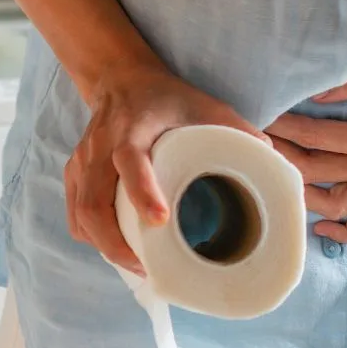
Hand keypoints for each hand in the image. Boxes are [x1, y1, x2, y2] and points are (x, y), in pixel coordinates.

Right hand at [65, 66, 269, 274]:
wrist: (120, 80)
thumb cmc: (169, 98)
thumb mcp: (207, 106)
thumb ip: (238, 131)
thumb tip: (272, 160)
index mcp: (132, 128)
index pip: (128, 160)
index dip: (141, 191)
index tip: (159, 220)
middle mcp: (100, 147)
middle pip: (93, 203)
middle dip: (117, 242)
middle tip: (148, 268)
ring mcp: (82, 162)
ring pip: (81, 216)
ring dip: (106, 247)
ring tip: (138, 268)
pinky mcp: (74, 174)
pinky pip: (76, 216)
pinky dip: (94, 239)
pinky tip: (118, 253)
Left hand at [266, 59, 346, 242]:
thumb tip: (314, 90)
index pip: (314, 137)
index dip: (282, 127)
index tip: (256, 117)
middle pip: (316, 172)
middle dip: (280, 158)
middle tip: (252, 144)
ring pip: (336, 202)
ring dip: (301, 194)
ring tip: (274, 177)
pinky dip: (346, 231)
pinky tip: (321, 226)